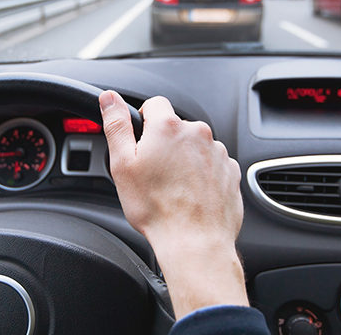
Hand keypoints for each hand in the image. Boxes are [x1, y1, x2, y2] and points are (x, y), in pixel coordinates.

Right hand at [99, 90, 248, 317]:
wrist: (195, 242)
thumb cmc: (156, 208)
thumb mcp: (123, 164)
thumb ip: (116, 125)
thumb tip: (109, 98)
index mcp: (169, 127)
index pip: (155, 104)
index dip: (143, 122)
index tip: (141, 144)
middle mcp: (198, 133)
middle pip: (176, 128)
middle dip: (164, 145)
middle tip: (153, 174)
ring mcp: (218, 152)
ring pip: (195, 147)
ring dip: (184, 160)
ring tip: (173, 189)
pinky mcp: (231, 171)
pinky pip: (212, 165)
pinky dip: (202, 175)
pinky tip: (191, 196)